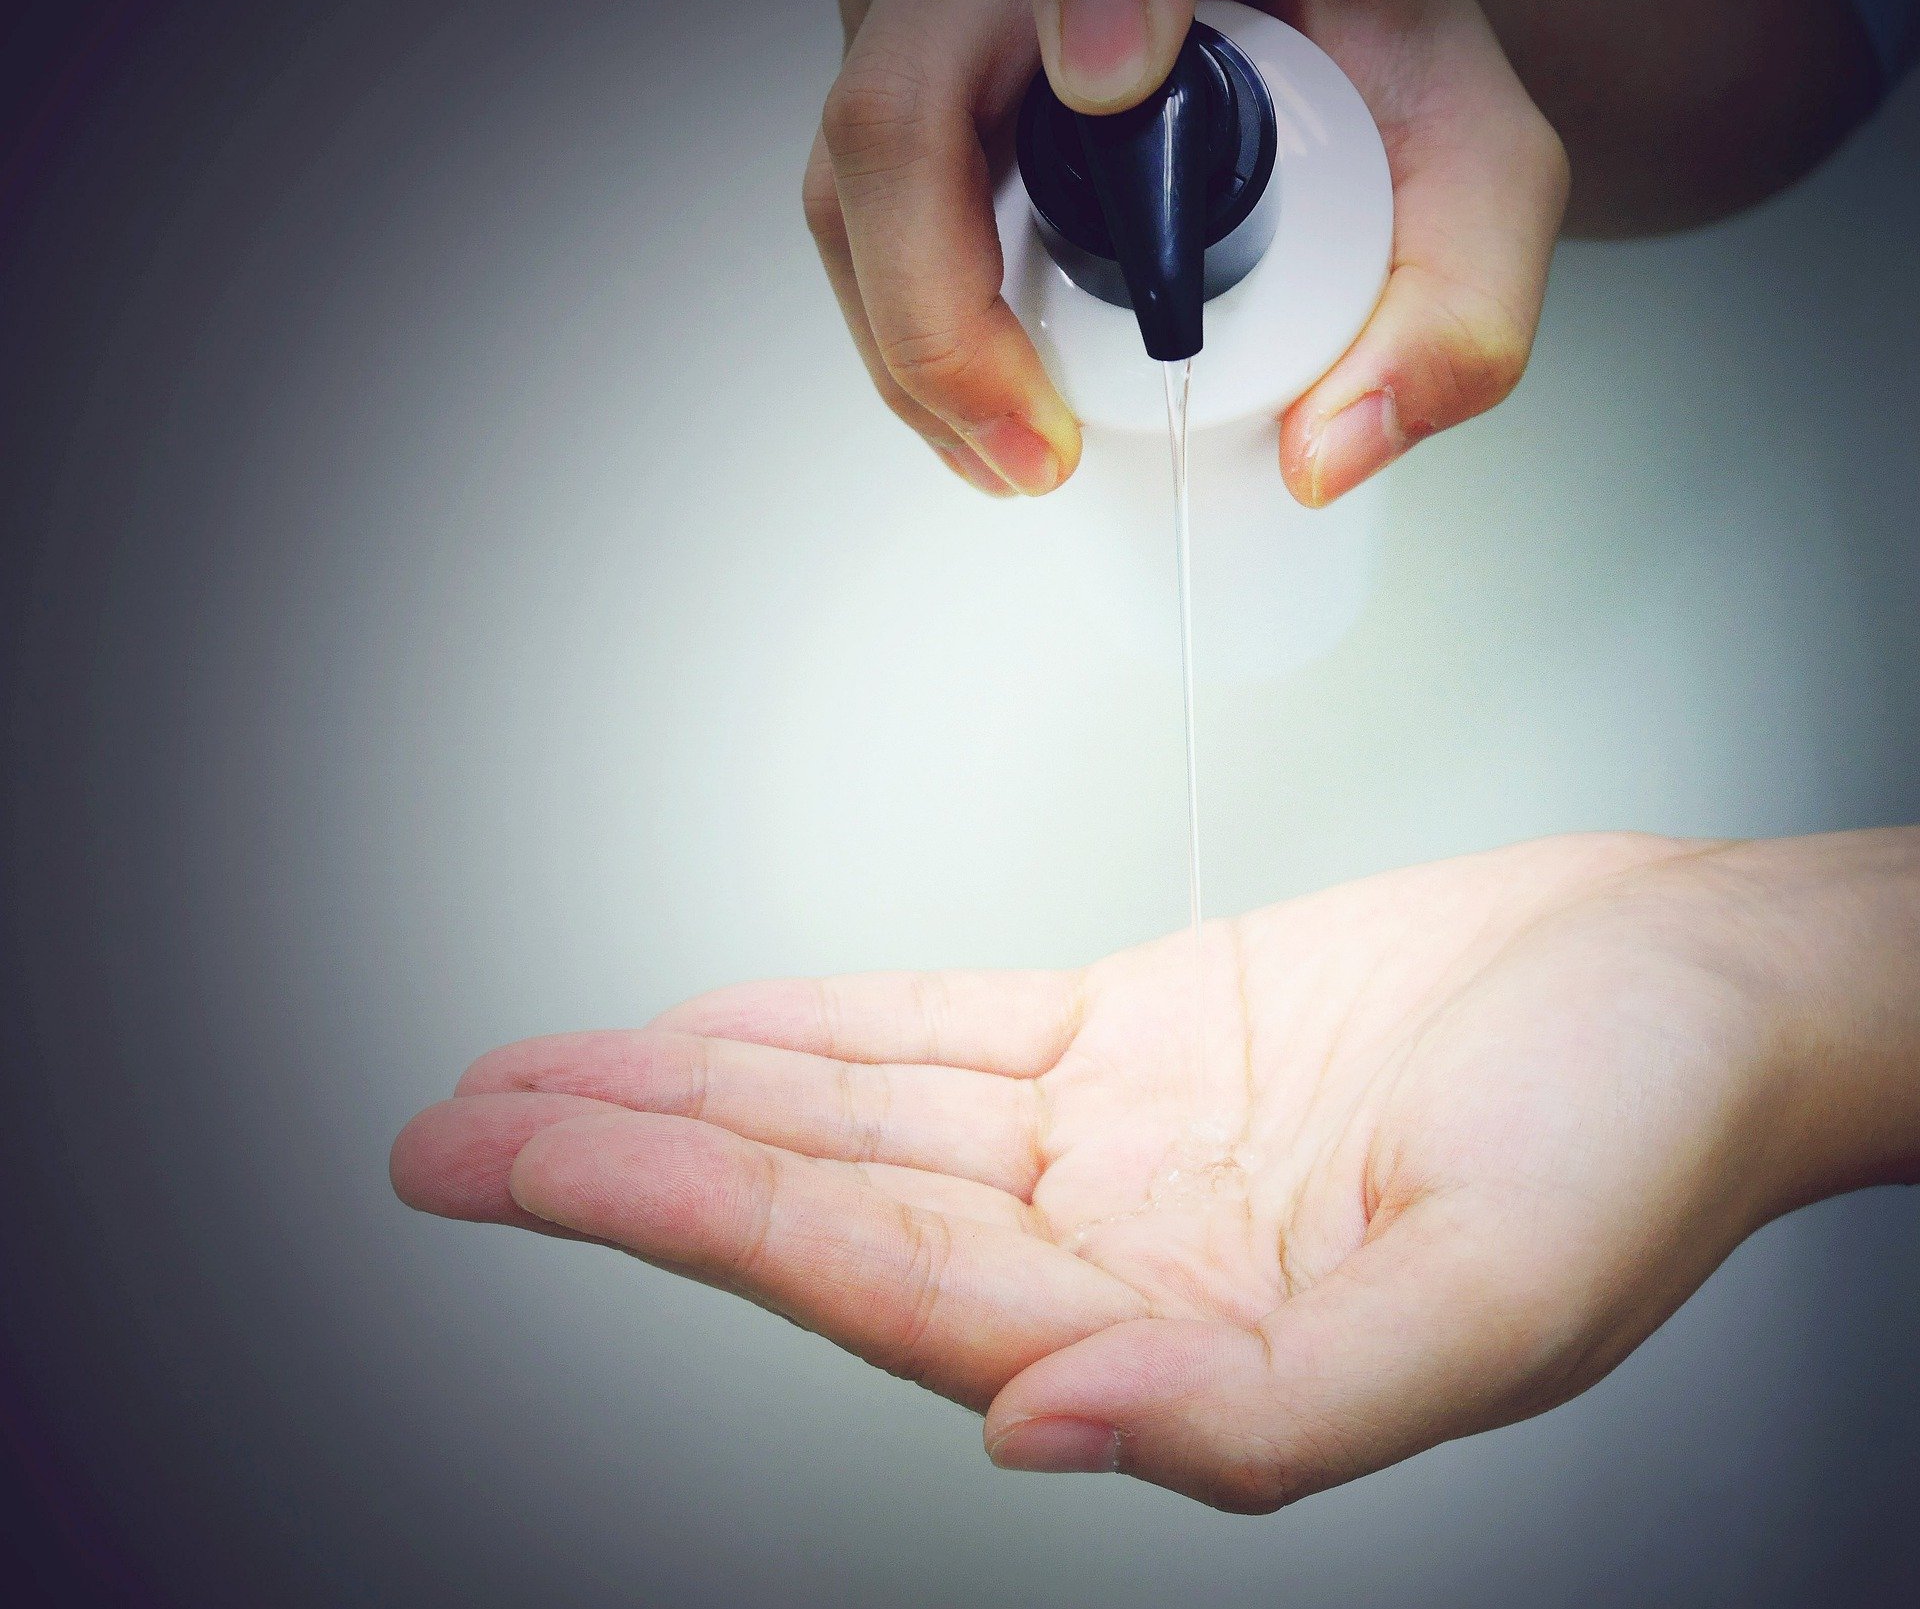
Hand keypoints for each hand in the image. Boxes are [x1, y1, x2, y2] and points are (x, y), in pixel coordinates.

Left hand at [391, 831, 1919, 1510]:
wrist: (1707, 984)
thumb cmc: (1644, 1133)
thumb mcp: (1499, 1295)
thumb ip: (1270, 1405)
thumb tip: (1044, 1433)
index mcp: (1176, 1339)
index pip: (875, 1281)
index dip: (689, 1218)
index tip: (528, 1166)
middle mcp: (1118, 1252)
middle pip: (825, 1201)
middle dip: (632, 1161)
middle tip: (459, 1128)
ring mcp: (1119, 1141)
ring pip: (855, 1114)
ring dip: (699, 1091)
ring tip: (541, 1078)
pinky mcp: (1145, 1037)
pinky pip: (941, 1034)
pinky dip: (823, 1028)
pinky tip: (727, 1030)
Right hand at [803, 0, 1567, 503]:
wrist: (1322, 21)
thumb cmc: (1373, 58)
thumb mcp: (1468, 163)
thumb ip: (1459, 304)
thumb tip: (1325, 454)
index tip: (1119, 79)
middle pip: (897, 111)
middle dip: (940, 318)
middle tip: (1033, 450)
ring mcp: (934, 9)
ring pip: (851, 170)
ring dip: (910, 341)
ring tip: (1010, 452)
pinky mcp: (901, 66)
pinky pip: (856, 196)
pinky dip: (905, 315)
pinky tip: (976, 396)